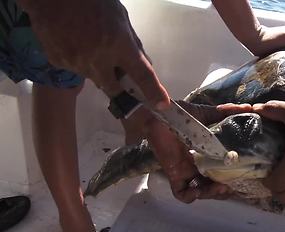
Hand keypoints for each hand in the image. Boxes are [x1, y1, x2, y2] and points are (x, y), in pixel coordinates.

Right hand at [19, 0, 168, 105]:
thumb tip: (143, 62)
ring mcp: (77, 64)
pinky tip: (75, 42)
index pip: (142, 74)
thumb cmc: (90, 0)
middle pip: (116, 89)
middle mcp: (98, 60)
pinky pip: (76, 68)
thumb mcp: (120, 16)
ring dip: (99, 68)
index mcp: (118, 44)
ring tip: (91, 44)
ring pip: (95, 77)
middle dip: (121, 89)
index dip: (153, 92)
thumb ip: (132, 42)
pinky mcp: (60, 63)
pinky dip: (80, 60)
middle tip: (120, 78)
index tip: (161, 105)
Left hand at [145, 102, 252, 202]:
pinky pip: (182, 193)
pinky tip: (198, 191)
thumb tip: (249, 107)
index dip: (231, 176)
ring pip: (200, 192)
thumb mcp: (207, 114)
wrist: (159, 115)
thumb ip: (226, 113)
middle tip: (230, 186)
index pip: (220, 170)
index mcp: (206, 153)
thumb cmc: (181, 115)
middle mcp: (197, 165)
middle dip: (222, 190)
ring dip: (211, 194)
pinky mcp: (174, 174)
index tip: (242, 175)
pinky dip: (190, 196)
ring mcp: (185, 171)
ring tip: (220, 188)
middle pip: (211, 185)